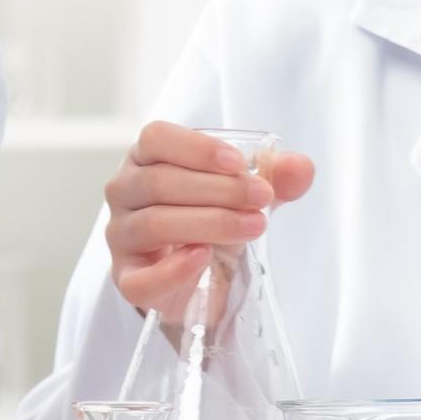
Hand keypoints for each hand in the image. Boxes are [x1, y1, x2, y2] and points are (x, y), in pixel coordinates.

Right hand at [103, 121, 316, 319]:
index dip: (196, 148)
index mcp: (146, 159)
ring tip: (253, 225)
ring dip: (210, 222)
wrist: (201, 281)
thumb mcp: (246, 196)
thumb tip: (299, 167)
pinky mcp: (127, 279)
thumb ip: (274, 178)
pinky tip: (203, 257)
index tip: (238, 162)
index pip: (156, 138)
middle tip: (262, 197)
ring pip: (155, 223)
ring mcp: (121, 236)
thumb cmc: (212, 224)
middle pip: (159, 181)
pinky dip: (172, 270)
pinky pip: (140, 278)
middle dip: (218, 189)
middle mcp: (125, 192)